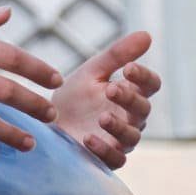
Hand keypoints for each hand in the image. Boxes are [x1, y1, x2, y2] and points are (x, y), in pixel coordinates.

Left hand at [52, 31, 160, 169]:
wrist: (44, 126)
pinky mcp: (105, 159)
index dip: (144, 76)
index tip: (128, 68)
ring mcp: (119, 140)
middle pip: (143, 109)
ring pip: (132, 136)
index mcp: (129, 94)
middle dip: (129, 98)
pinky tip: (89, 139)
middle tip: (112, 89)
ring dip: (118, 126)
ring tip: (102, 117)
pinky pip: (115, 158)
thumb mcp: (91, 73)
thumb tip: (147, 34)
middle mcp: (130, 118)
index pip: (150, 85)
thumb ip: (116, 55)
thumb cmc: (73, 98)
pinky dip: (104, 149)